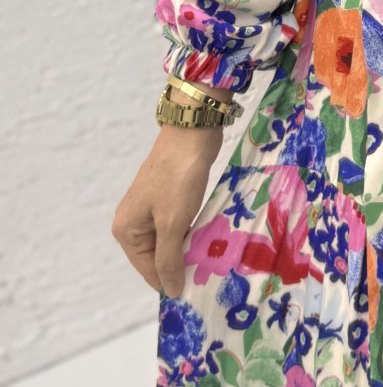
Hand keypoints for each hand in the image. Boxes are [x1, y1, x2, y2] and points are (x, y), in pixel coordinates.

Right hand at [111, 126, 222, 297]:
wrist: (191, 132)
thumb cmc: (178, 178)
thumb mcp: (172, 223)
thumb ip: (168, 259)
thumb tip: (169, 292)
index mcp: (126, 230)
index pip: (149, 270)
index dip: (171, 282)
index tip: (196, 294)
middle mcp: (133, 221)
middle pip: (158, 257)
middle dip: (182, 264)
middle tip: (209, 276)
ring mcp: (150, 208)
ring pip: (171, 241)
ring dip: (189, 248)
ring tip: (212, 260)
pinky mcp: (167, 197)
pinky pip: (178, 225)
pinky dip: (192, 232)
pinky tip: (209, 238)